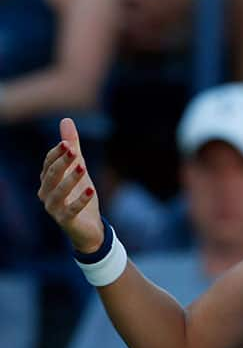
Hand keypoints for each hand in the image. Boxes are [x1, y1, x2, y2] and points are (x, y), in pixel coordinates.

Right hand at [38, 118, 103, 252]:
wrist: (90, 228)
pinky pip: (71, 209)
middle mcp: (46, 194)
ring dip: (70, 179)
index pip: (48, 163)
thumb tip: (66, 120)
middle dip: (62, 162)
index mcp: (47, 181)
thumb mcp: (79, 169)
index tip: (68, 142)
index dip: (57, 153)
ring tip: (83, 167)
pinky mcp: (66, 221)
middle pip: (51, 175)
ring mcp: (54, 209)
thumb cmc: (80, 196)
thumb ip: (73, 147)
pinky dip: (80, 200)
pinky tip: (91, 190)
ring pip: (58, 192)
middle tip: (73, 149)